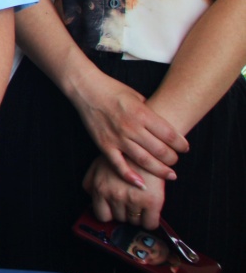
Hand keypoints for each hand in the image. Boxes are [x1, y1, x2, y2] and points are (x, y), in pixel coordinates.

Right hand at [68, 69, 186, 185]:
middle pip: (160, 150)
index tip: (185, 148)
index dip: (181, 144)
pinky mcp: (104, 144)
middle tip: (176, 160)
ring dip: (160, 170)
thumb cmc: (113, 90)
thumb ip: (150, 113)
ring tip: (169, 175)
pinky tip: (142, 184)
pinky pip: (119, 165)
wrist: (86, 88)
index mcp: (142, 113)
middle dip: (173, 159)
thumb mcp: (138, 97)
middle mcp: (131, 127)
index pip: (169, 135)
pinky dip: (130, 176)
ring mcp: (117, 137)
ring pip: (144, 161)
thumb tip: (164, 129)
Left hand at [84, 155, 165, 229]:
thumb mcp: (98, 165)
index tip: (116, 210)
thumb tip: (90, 195)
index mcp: (100, 188)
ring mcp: (133, 199)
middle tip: (131, 200)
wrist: (147, 146)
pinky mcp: (152, 201)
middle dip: (125, 212)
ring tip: (141, 201)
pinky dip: (151, 221)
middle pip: (120, 219)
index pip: (102, 215)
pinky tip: (151, 211)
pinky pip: (150, 223)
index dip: (110, 213)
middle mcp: (114, 195)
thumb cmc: (123, 155)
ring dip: (138, 215)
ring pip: (135, 222)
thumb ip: (90, 180)